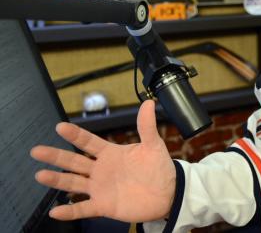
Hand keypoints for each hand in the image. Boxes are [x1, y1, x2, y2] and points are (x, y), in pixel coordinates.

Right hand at [30, 100, 175, 222]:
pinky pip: (83, 208)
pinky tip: (55, 211)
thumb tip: (148, 103)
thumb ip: (146, 126)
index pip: (88, 142)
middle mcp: (100, 170)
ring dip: (57, 180)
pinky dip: (69, 210)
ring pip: (73, 183)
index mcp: (110, 153)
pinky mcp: (103, 205)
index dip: (75, 135)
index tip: (60, 127)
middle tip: (36, 150)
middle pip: (73, 161)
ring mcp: (99, 188)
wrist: (168, 193)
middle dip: (55, 156)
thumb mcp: (153, 146)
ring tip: (40, 175)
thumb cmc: (159, 167)